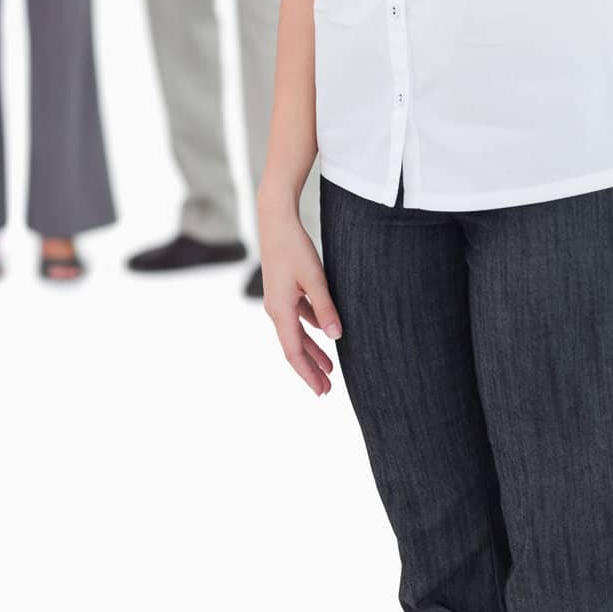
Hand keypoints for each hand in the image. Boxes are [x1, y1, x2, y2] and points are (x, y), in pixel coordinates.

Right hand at [260, 203, 341, 396]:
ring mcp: (278, 299)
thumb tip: (336, 337)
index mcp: (280, 311)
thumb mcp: (314, 278)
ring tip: (329, 367)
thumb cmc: (294, 247)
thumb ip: (325, 308)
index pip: (294, 352)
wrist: (275, 220)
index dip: (308, 373)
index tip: (321, 391)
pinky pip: (297, 316)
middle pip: (294, 347)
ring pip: (296, 332)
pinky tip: (324, 332)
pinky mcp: (283, 289)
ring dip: (312, 350)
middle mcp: (276, 309)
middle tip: (327, 389)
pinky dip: (310, 329)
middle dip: (311, 368)